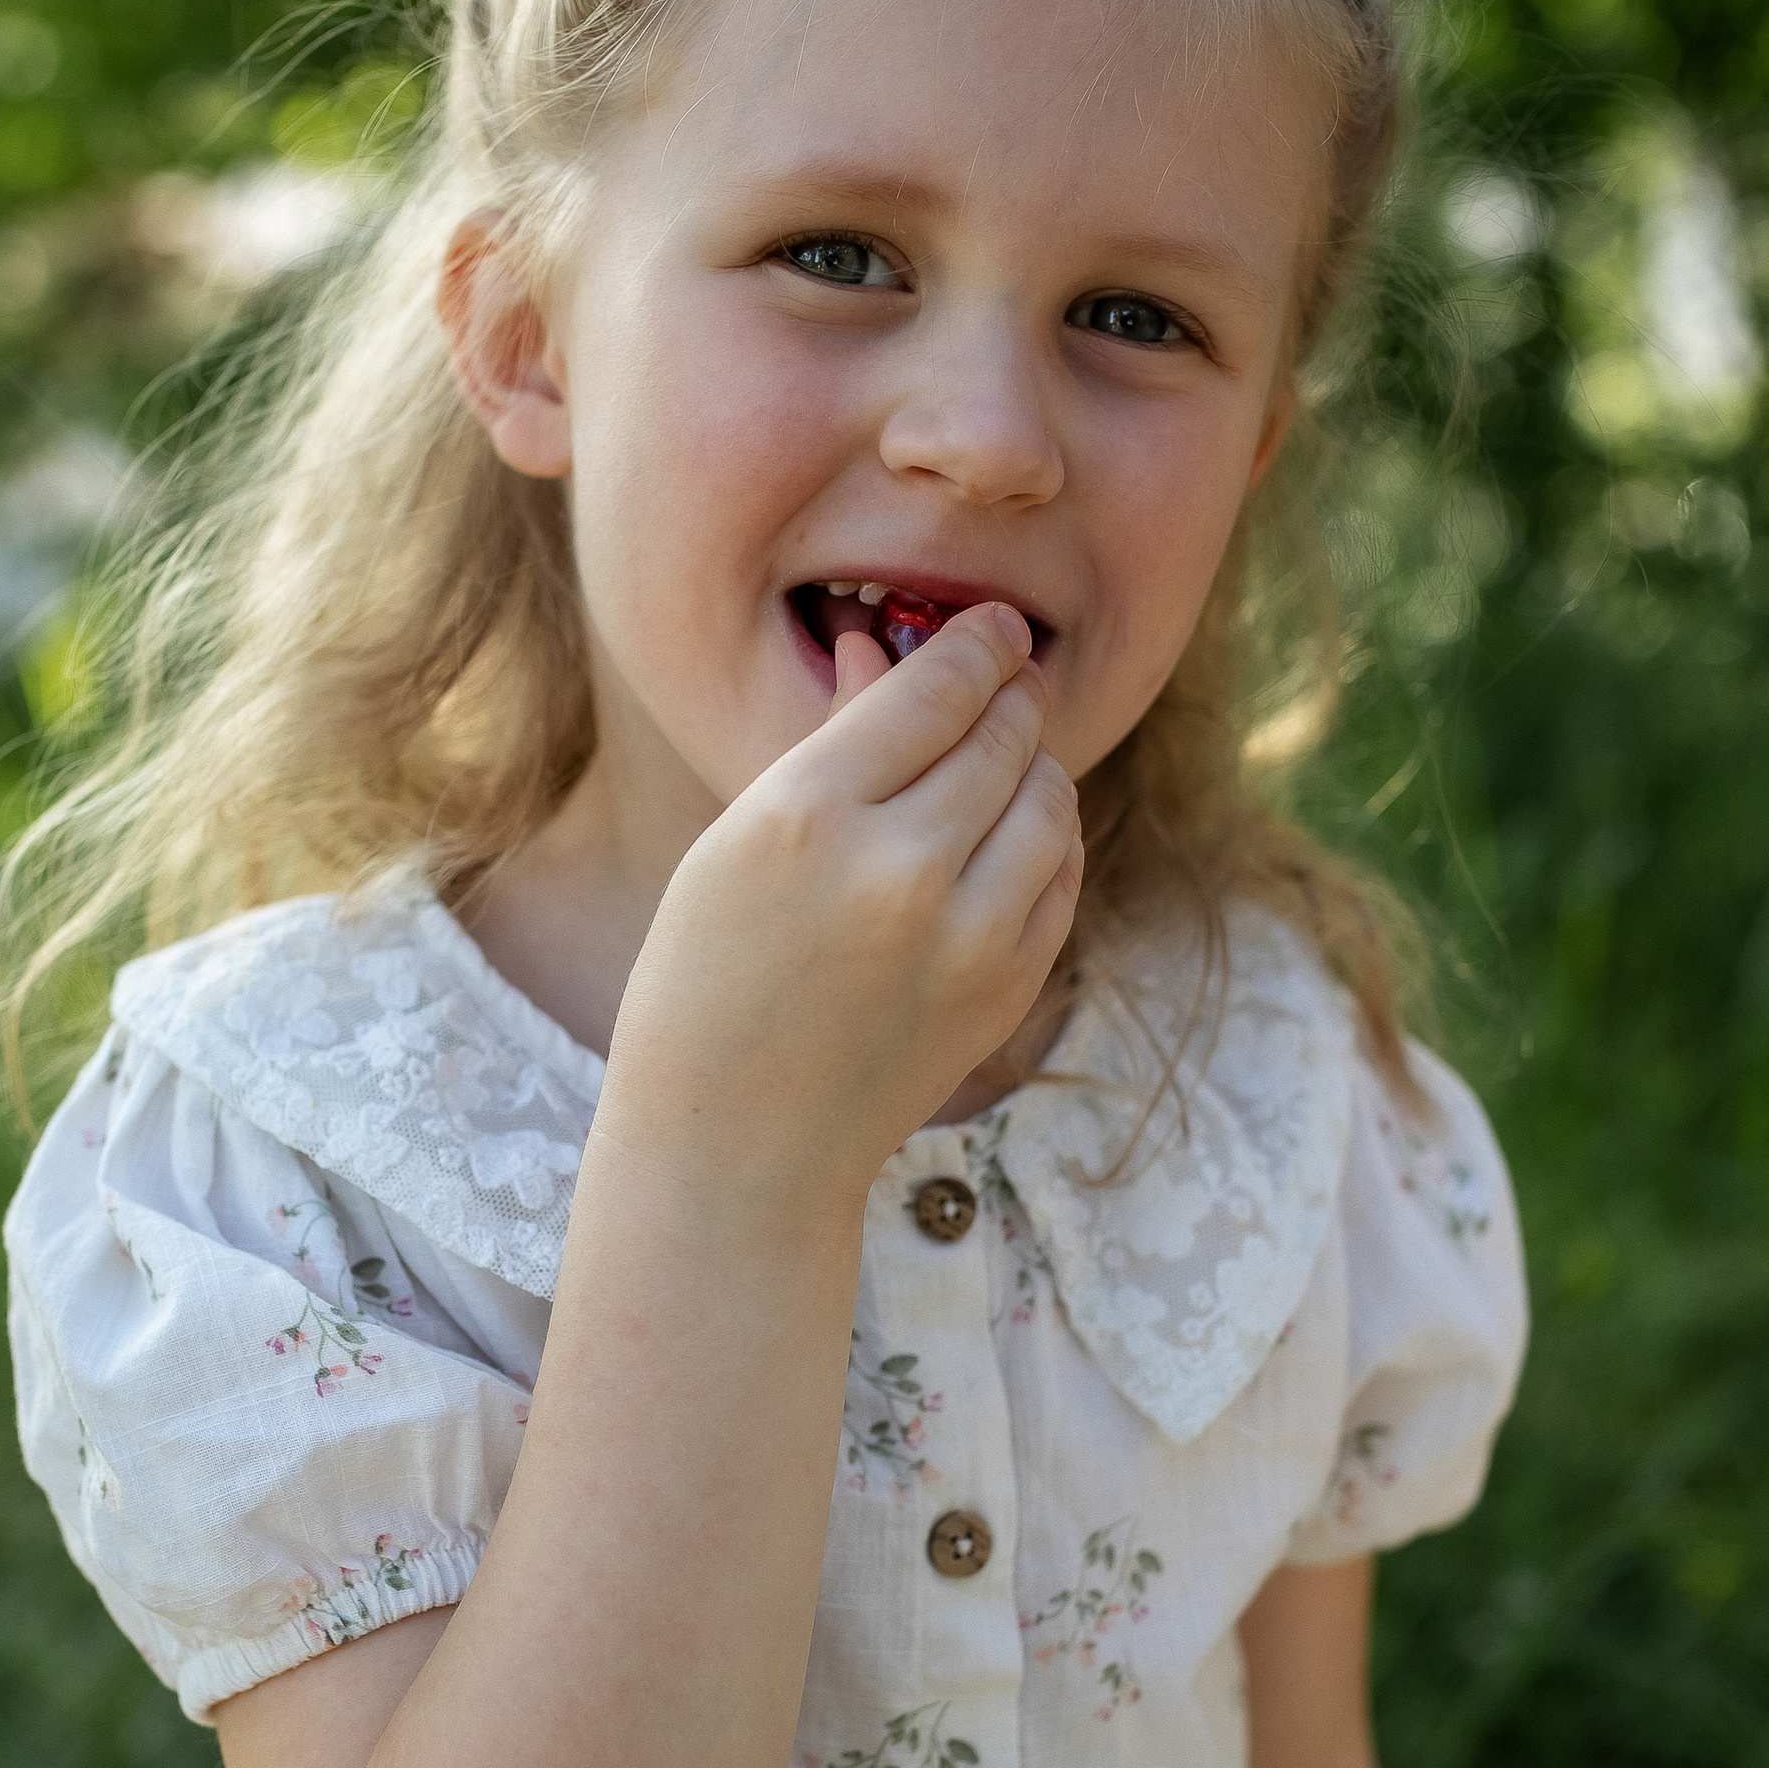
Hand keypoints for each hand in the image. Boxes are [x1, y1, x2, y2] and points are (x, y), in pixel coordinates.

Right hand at [605, 602, 1082, 1215]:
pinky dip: (1046, 837)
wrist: (740, 1141)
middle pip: (1003, 733)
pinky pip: (1059, 873)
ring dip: (1034, 763)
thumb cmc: (710, 980)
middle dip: (1010, 694)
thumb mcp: (735, 845)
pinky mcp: (1006, 987)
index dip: (977, 643)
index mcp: (807, 815)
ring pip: (1048, 796)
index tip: (994, 626)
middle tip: (1008, 676)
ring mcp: (965, 936)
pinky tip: (1013, 833)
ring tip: (1005, 756)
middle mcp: (898, 868)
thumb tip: (888, 649)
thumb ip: (827, 747)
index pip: (935, 688)